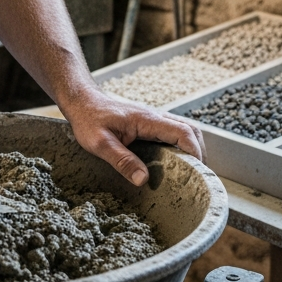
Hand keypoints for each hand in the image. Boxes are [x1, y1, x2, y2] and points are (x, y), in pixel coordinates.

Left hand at [60, 86, 204, 186]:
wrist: (81, 102)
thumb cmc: (88, 120)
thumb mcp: (100, 143)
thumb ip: (122, 161)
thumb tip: (143, 180)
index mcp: (147, 120)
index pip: (183, 132)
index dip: (195, 152)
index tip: (198, 172)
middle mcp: (155, 117)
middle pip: (191, 130)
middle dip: (200, 152)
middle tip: (199, 176)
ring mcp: (153, 120)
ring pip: (184, 130)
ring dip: (192, 148)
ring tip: (191, 172)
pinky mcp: (149, 125)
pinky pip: (173, 133)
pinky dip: (181, 146)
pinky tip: (174, 163)